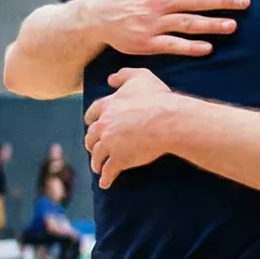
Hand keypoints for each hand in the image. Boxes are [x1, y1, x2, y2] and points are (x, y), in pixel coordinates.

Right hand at [82, 0, 248, 57]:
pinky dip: (190, 47)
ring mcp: (156, 22)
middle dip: (222, 0)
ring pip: (187, 23)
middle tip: (245, 2)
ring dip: (211, 25)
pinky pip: (173, 45)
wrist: (101, 15)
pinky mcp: (149, 42)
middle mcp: (162, 1)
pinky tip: (208, 48)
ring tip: (232, 26)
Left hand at [83, 67, 182, 182]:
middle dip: (92, 143)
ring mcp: (110, 144)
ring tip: (98, 168)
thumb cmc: (157, 98)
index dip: (91, 120)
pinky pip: (108, 172)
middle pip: (91, 136)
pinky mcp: (119, 160)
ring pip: (97, 156)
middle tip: (94, 148)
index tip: (91, 125)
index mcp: (107, 106)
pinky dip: (106, 179)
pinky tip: (106, 184)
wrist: (168, 121)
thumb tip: (110, 79)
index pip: (92, 114)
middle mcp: (104, 125)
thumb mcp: (141, 77)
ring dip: (96, 162)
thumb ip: (123, 75)